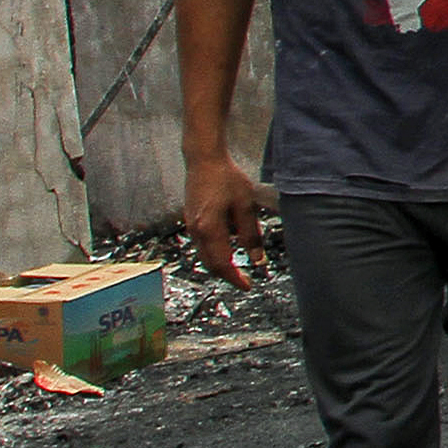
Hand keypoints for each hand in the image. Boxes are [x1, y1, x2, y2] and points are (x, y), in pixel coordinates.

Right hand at [184, 156, 268, 287]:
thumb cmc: (226, 179)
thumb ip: (250, 233)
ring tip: (238, 267)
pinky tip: (228, 247)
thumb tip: (256, 257)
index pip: (221, 263)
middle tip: (243, 280)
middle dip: (226, 275)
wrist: (203, 161)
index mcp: (209, 229)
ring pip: (204, 254)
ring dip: (220, 264)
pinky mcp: (191, 220)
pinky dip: (214, 251)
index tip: (247, 286)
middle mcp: (195, 231)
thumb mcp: (245, 205)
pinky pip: (202, 244)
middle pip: (209, 263)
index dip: (234, 278)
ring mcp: (190, 226)